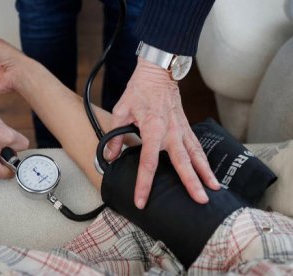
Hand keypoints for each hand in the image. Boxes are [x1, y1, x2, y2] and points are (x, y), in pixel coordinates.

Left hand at [106, 57, 219, 208]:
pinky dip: (204, 161)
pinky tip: (209, 172)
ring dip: (205, 172)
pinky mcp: (187, 127)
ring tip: (214, 190)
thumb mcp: (121, 111)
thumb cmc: (140, 90)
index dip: (144, 183)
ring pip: (196, 155)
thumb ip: (116, 136)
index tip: (141, 200)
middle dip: (191, 182)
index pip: (148, 162)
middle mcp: (171, 131)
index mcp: (153, 128)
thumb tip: (110, 157)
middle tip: (200, 200)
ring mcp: (182, 129)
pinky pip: (198, 146)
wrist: (158, 73)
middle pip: (182, 162)